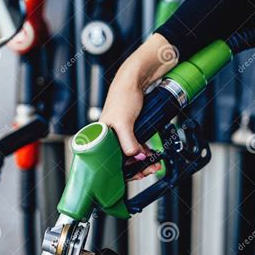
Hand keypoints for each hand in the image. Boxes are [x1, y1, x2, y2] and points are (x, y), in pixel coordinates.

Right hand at [100, 33, 177, 179]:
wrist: (135, 80)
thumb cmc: (122, 97)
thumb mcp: (124, 123)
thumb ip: (129, 142)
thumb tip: (137, 158)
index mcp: (100, 138)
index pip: (108, 163)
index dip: (123, 172)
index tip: (137, 174)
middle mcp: (108, 139)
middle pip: (121, 162)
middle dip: (137, 168)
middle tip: (150, 169)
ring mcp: (119, 136)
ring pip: (130, 156)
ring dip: (143, 162)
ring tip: (154, 164)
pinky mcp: (130, 132)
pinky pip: (136, 147)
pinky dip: (145, 153)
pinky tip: (152, 155)